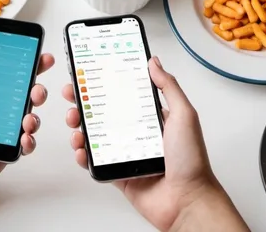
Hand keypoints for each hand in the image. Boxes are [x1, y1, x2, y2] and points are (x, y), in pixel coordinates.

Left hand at [0, 44, 53, 209]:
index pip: (1, 75)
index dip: (18, 64)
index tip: (34, 53)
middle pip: (19, 94)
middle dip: (35, 87)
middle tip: (36, 87)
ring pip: (26, 117)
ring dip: (34, 113)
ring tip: (28, 118)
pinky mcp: (3, 154)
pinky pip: (24, 144)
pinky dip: (30, 140)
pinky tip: (25, 137)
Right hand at [63, 56, 218, 231]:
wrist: (187, 201)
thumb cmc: (191, 160)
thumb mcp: (184, 115)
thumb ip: (168, 87)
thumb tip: (154, 63)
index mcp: (151, 117)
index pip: (123, 94)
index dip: (106, 84)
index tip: (90, 76)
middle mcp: (137, 132)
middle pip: (104, 113)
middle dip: (85, 103)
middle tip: (73, 96)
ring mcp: (126, 152)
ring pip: (95, 136)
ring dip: (80, 127)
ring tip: (75, 123)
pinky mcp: (118, 172)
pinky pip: (95, 162)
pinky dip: (84, 155)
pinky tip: (81, 149)